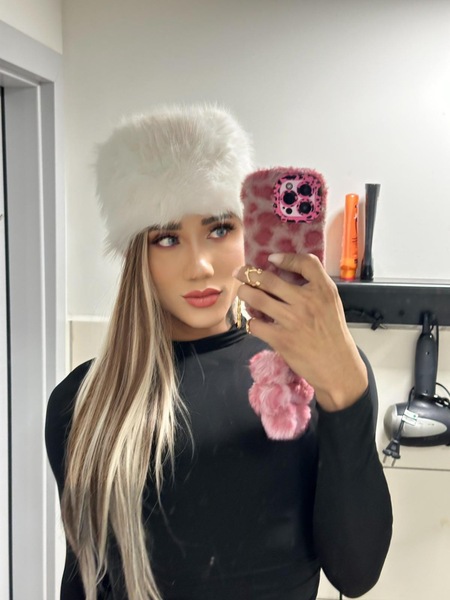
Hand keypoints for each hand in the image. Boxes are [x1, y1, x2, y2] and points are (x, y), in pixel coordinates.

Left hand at [235, 253, 367, 411]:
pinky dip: (251, 320)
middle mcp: (307, 302)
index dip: (286, 258)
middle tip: (239, 272)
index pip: (306, 263)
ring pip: (256, 298)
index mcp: (323, 290)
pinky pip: (255, 324)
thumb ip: (314, 285)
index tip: (271, 259)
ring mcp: (292, 320)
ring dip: (244, 293)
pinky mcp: (281, 339)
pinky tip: (255, 320)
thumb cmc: (331, 333)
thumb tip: (283, 268)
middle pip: (269, 279)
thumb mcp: (331, 303)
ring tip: (243, 293)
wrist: (337, 366)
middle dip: (248, 273)